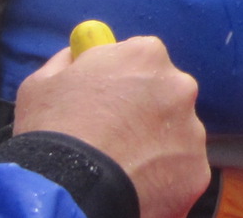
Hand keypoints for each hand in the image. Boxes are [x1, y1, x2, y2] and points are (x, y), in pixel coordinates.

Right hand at [15, 36, 209, 217]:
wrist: (68, 188)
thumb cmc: (52, 129)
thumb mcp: (45, 81)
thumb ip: (70, 61)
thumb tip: (77, 55)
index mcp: (146, 55)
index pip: (143, 60)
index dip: (123, 81)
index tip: (109, 100)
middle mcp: (179, 86)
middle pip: (166, 95)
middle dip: (145, 113)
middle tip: (115, 137)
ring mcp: (193, 129)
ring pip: (176, 135)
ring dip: (156, 146)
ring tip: (121, 165)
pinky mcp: (197, 169)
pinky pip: (180, 171)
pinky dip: (162, 179)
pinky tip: (135, 185)